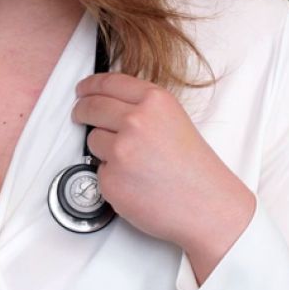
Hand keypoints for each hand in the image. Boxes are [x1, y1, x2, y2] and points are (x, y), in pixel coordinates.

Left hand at [73, 74, 254, 282]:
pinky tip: (135, 183)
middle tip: (80, 115)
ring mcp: (120, 150)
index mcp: (154, 101)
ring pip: (93, 140)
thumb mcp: (173, 119)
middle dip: (82, 110)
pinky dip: (111, 177)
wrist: (207, 206)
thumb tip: (108, 104)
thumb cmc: (195, 168)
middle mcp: (135, 121)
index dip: (90, 85)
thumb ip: (142, 108)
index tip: (82, 89)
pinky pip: (98, 172)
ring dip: (103, 149)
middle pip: (91, 107)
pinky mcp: (110, 179)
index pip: (108, 83)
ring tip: (135, 163)